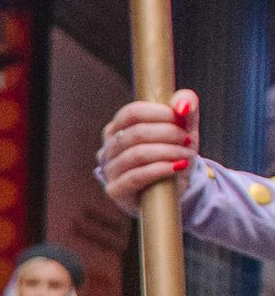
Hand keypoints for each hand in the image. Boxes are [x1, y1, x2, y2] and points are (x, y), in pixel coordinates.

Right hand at [97, 94, 194, 210]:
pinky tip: (177, 167)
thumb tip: (182, 106)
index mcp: (118, 128)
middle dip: (168, 133)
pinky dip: (160, 169)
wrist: (173, 189)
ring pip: (137, 154)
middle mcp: (109, 148)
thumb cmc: (174, 153)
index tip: (181, 117)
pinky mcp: (116, 190)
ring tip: (187, 155)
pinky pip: (136, 177)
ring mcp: (109, 170)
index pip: (131, 113)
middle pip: (136, 133)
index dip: (157, 112)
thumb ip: (186, 105)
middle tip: (188, 139)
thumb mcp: (183, 127)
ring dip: (168, 152)